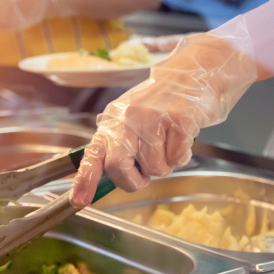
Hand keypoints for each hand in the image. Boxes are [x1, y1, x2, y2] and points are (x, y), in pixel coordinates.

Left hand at [70, 17, 256, 207]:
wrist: (193, 72)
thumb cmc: (161, 104)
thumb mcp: (131, 120)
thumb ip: (118, 146)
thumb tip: (109, 179)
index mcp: (113, 121)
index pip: (92, 154)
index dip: (85, 180)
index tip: (79, 201)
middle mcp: (128, 118)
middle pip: (118, 167)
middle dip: (133, 181)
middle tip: (144, 175)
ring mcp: (153, 118)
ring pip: (156, 169)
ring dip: (165, 164)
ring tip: (169, 142)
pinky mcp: (178, 120)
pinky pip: (178, 159)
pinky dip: (182, 155)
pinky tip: (181, 137)